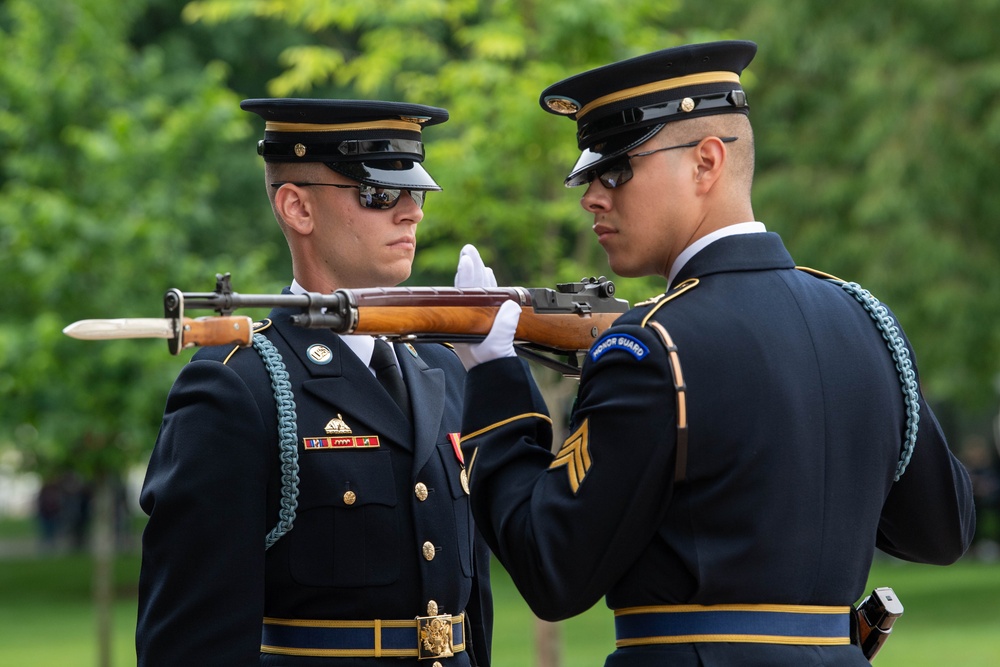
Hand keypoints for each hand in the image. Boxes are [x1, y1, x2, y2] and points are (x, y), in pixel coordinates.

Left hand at [452, 245, 519, 369]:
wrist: (496, 384)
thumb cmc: (493, 368)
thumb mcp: (498, 347)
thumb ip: (503, 325)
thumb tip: (510, 304)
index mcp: (467, 325)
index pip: (466, 294)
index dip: (468, 275)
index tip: (467, 258)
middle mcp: (469, 322)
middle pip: (468, 290)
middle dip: (470, 268)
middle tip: (468, 250)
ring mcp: (478, 324)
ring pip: (477, 294)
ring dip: (478, 276)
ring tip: (475, 260)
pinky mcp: (488, 328)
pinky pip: (487, 302)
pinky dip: (489, 289)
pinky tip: (490, 279)